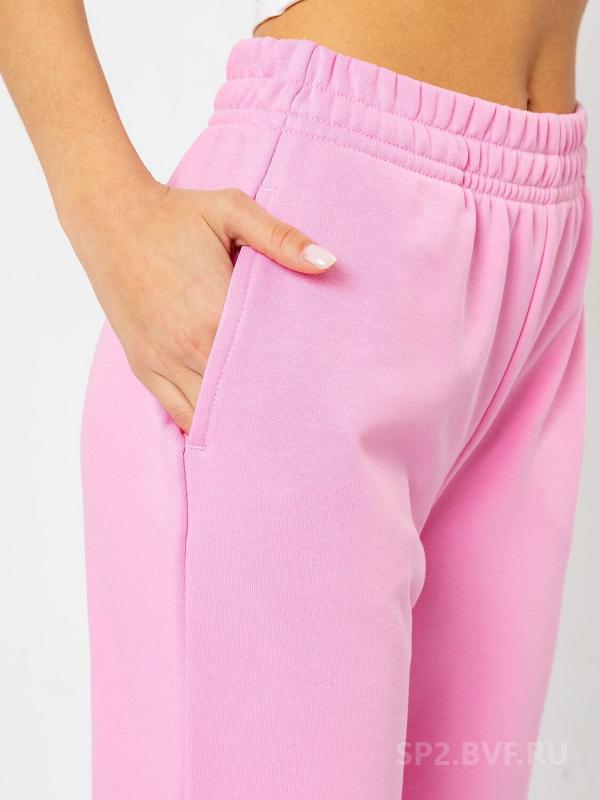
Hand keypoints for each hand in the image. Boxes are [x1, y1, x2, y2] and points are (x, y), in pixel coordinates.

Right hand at [65, 176, 336, 432]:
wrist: (109, 217)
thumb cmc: (176, 214)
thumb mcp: (231, 211)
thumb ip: (281, 238)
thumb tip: (328, 262)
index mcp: (215, 313)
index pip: (265, 364)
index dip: (293, 379)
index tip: (317, 387)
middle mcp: (188, 346)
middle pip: (240, 397)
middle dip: (269, 405)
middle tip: (301, 412)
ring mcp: (163, 361)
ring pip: (209, 414)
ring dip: (237, 418)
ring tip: (268, 421)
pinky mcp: (143, 366)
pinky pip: (178, 413)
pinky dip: (203, 422)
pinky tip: (227, 423)